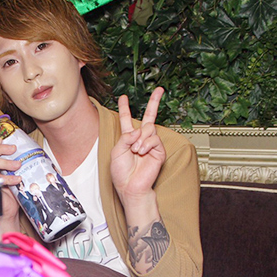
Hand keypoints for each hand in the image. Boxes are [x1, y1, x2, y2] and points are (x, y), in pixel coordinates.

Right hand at [0, 138, 21, 226]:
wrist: (6, 211)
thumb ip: (7, 163)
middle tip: (14, 149)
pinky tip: (18, 179)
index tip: (3, 139)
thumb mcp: (8, 174)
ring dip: (6, 162)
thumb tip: (17, 150)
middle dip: (1, 148)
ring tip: (18, 165)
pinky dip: (9, 178)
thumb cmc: (7, 193)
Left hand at [110, 87, 165, 205]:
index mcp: (128, 138)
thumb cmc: (121, 172)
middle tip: (160, 90)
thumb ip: (125, 138)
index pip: (127, 120)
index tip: (123, 97)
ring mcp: (151, 144)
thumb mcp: (117, 152)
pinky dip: (146, 144)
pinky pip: (154, 139)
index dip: (125, 108)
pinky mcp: (159, 151)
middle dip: (154, 102)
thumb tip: (140, 130)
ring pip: (148, 130)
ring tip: (136, 151)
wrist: (130, 186)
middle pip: (148, 117)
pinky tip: (142, 152)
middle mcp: (140, 139)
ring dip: (140, 140)